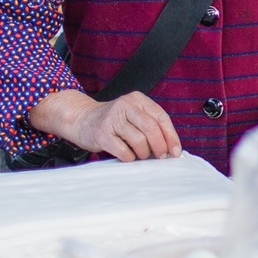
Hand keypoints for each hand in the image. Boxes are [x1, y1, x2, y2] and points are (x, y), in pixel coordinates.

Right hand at [29, 89, 180, 161]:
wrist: (82, 119)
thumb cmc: (113, 121)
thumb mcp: (133, 115)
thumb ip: (150, 125)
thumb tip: (170, 148)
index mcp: (138, 99)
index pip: (161, 117)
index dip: (171, 136)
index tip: (176, 151)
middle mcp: (126, 105)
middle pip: (151, 128)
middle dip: (160, 146)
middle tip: (161, 157)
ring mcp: (113, 119)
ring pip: (139, 140)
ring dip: (145, 153)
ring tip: (142, 156)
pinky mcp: (102, 134)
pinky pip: (124, 150)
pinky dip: (130, 157)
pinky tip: (128, 156)